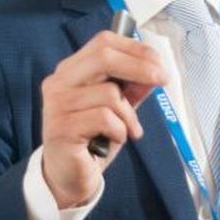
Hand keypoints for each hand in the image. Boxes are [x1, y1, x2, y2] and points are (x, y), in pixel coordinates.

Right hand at [40, 31, 166, 208]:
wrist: (69, 176)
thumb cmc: (93, 139)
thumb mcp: (119, 109)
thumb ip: (132, 89)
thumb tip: (154, 71)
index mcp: (71, 71)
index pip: (103, 43)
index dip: (135, 48)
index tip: (158, 63)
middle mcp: (59, 82)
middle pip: (104, 57)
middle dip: (140, 67)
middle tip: (162, 80)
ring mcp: (57, 104)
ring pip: (109, 94)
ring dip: (129, 114)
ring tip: (128, 130)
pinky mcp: (61, 127)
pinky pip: (104, 118)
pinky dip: (119, 130)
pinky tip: (115, 139)